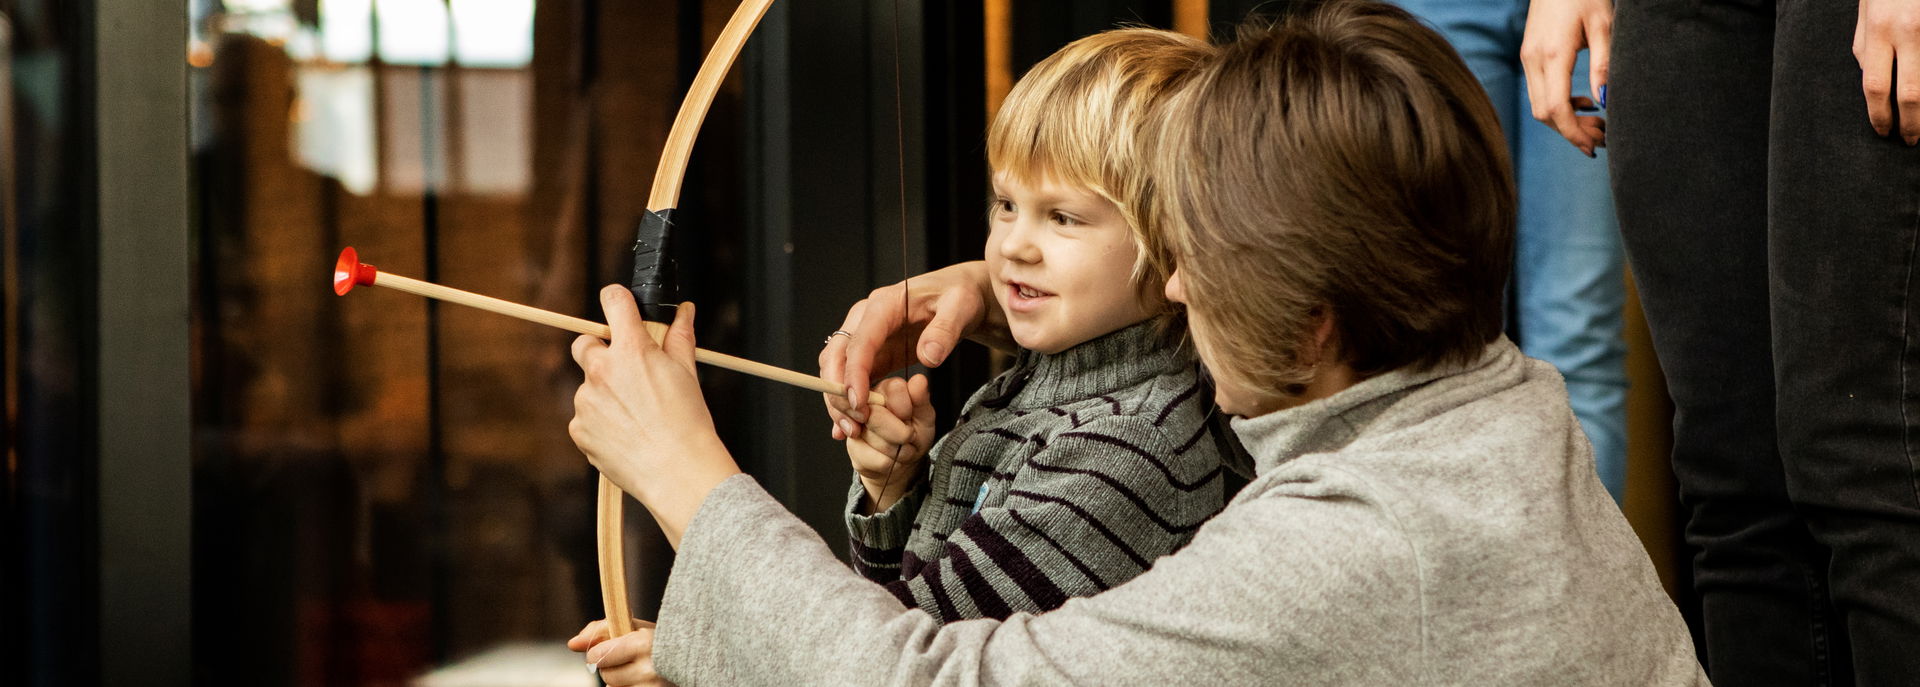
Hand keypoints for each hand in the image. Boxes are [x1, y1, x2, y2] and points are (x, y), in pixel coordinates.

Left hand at [569, 618, 672, 686]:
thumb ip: (601, 630)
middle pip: (605, 675)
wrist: (695, 656)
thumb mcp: (635, 627)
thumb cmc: (660, 640)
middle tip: (628, 658)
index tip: (607, 649)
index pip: (597, 656)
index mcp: (643, 643)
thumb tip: (572, 644)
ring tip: (639, 669)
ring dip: (621, 679)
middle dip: (611, 666)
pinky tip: (643, 680)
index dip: (598, 652)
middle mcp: (650, 669)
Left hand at [570, 287, 739, 546]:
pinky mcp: (579, 429)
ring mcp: (586, 401)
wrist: (676, 471)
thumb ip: (679, 337)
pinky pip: (585, 417)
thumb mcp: (687, 373)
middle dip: (600, 351)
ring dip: (604, 393)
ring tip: (636, 417)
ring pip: (588, 386)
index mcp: (631, 350)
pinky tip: (626, 435)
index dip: (617, 300)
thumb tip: (684, 312)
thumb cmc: (687, 422)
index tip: (621, 306)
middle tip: (627, 370)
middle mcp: (601, 370)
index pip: (613, 301)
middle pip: (584, 343)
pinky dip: (600, 422)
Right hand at [820, 260, 1001, 439]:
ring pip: (837, 369)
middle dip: (838, 392)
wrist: (958, 296)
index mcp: (884, 305)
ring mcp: (865, 336)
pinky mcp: (871, 353)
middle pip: (837, 356)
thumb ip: (945, 331)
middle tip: (853, 424)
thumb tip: (928, 357)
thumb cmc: (959, 296)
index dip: (854, 374)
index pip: (860, 342)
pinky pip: (851, 377)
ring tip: (850, 430)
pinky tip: (849, 425)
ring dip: (838, 400)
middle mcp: (865, 318)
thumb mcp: (960, 308)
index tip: (858, 404)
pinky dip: (847, 401)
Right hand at [845, 375, 934, 511]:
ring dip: (895, 450)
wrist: (902, 460)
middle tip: (908, 436)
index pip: (894, 389)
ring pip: (873, 438)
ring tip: (899, 447)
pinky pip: (868, 457)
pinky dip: (886, 463)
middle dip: (901, 434)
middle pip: (877, 415)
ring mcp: (854, 423)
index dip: (906, 409)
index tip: (910, 417)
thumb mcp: (925, 416)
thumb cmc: (915, 432)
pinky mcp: (850, 444)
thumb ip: (921, 399)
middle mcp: (866, 401)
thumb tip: (919, 380)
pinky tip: (887, 457)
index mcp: (887, 387)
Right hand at [1522, 0, 1613, 155]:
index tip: (1594, 146)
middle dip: (1572, 131)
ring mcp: (1528, 57)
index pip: (1556, 109)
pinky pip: (1539, 91)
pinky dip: (1559, 105)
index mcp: (1552, 54)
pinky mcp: (1529, 54)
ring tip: (1596, 122)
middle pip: (1544, 114)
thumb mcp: (1603, 24)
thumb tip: (1605, 100)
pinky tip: (1582, 101)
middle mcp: (1533, 60)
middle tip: (1602, 137)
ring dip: (1565, 120)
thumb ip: (1603, 63)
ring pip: (1539, 105)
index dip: (1574, 133)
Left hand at [1856, 0, 1919, 143]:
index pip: (1874, 86)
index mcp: (1878, 31)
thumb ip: (1867, 46)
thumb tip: (1869, 81)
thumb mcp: (1867, 13)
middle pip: (1908, 93)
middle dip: (1910, 122)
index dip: (1879, 115)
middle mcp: (1907, 32)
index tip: (1884, 131)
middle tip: (1910, 140)